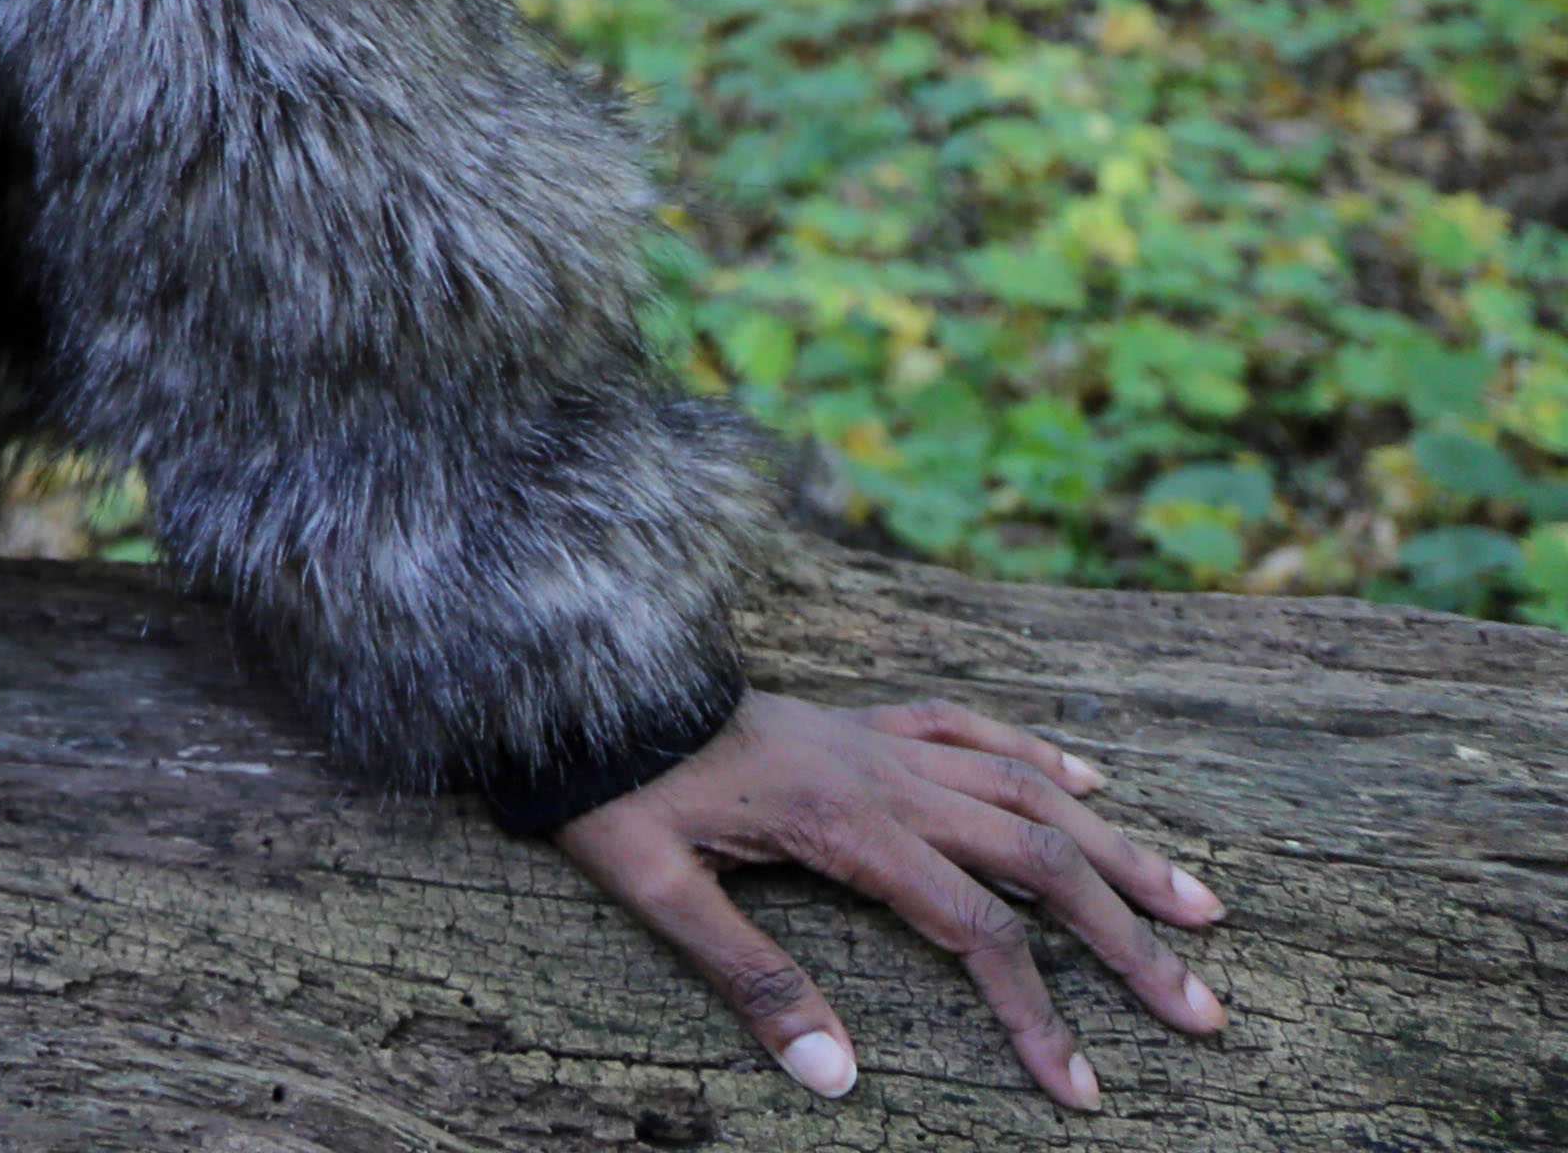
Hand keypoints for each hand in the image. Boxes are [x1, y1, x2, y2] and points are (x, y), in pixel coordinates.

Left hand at [559, 692, 1230, 1109]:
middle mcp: (884, 776)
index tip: (1080, 1089)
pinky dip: (1037, 754)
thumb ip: (750, 979)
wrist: (577, 691)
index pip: (978, 932)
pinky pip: (969, 728)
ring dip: (1118, 849)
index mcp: (845, 827)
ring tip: (1200, 904)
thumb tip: (837, 1077)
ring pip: (1028, 790)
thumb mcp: (658, 893)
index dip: (1038, 1015)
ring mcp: (879, 740)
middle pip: (1038, 858)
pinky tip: (1091, 781)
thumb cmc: (614, 796)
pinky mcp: (862, 719)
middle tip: (1203, 1011)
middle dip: (1126, 939)